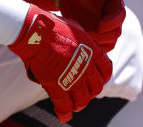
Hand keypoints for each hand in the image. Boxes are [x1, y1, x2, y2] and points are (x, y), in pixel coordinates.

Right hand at [8, 4, 111, 121]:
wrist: (36, 32)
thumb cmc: (52, 25)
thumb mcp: (75, 27)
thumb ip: (83, 39)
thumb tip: (83, 42)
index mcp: (92, 51)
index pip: (106, 70)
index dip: (102, 77)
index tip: (98, 79)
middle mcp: (86, 66)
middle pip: (96, 87)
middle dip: (91, 92)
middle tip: (85, 93)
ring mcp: (73, 78)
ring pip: (82, 99)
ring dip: (79, 104)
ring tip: (76, 106)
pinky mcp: (57, 86)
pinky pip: (64, 105)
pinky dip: (64, 113)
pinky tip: (63, 116)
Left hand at [20, 0, 125, 51]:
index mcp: (114, 2)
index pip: (119, 15)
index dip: (111, 23)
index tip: (98, 27)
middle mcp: (113, 17)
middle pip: (115, 32)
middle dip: (102, 36)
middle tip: (86, 35)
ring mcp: (106, 28)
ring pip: (109, 42)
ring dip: (97, 44)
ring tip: (81, 40)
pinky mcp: (98, 36)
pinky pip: (100, 47)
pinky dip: (92, 48)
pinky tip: (80, 44)